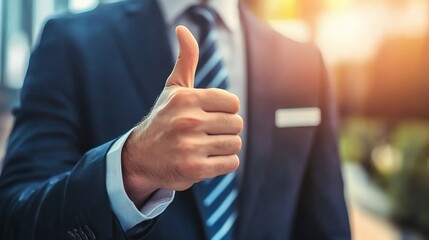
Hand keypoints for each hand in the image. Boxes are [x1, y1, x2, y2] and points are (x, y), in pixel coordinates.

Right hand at [121, 26, 242, 206]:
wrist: (141, 157)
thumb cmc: (164, 119)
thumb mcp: (173, 89)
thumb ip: (185, 60)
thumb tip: (182, 29)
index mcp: (187, 98)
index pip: (233, 103)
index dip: (225, 110)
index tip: (210, 115)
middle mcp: (188, 121)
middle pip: (237, 124)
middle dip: (225, 129)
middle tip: (207, 133)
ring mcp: (191, 146)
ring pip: (235, 144)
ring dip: (225, 147)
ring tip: (206, 146)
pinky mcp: (195, 169)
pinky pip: (231, 163)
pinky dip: (223, 163)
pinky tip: (207, 160)